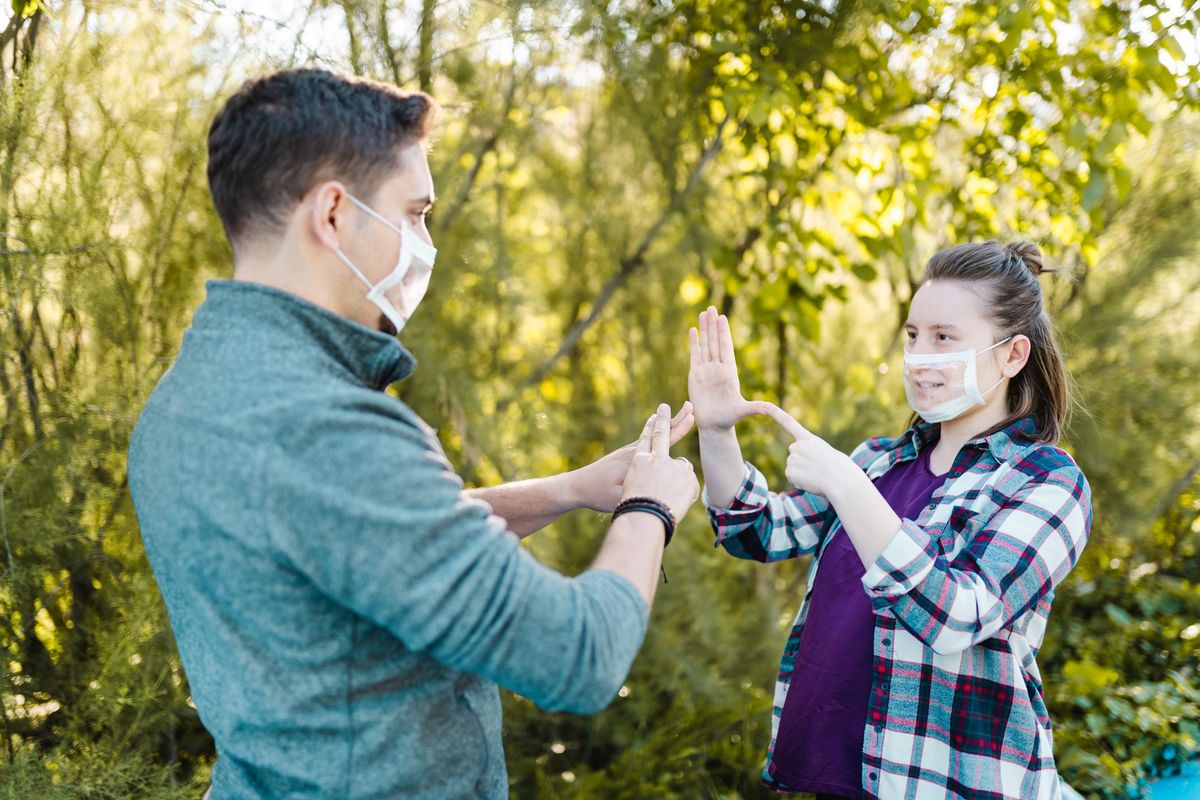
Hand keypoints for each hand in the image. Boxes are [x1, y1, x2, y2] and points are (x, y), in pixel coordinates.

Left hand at [569, 402, 694, 512]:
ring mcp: (628, 452)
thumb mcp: (619, 497)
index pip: (663, 440)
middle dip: (676, 419)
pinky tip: (658, 430)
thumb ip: (639, 490)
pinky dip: (655, 432)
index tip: (691, 415)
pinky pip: (645, 441)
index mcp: (635, 458)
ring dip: (666, 424)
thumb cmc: (597, 494)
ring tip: (678, 414)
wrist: (576, 486)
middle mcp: (633, 451)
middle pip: (660, 432)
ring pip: (652, 435)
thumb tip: (660, 486)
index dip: (678, 428)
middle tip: (689, 405)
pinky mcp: (624, 456)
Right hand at [688, 306, 775, 430]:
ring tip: (703, 313)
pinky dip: (693, 342)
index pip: (726, 348)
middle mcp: (718, 367)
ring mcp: (706, 370)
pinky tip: (693, 330)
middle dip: (713, 325)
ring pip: (705, 345)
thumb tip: (771, 409)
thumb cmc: (729, 418)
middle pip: (715, 342)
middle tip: (712, 308)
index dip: (724, 332)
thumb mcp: (744, 411)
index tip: (723, 317)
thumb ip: (757, 407)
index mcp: (729, 372)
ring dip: (704, 329)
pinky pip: (694, 355)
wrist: (714, 425)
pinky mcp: (695, 375)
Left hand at [759, 403, 858, 498]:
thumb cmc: (841, 468)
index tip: (765, 404)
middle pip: (794, 454)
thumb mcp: (828, 453)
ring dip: (803, 473)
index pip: (788, 422)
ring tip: (817, 475)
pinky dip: (801, 482)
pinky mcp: (789, 472)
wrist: (842, 480)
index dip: (775, 412)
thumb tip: (806, 464)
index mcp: (808, 438)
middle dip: (802, 462)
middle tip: (818, 468)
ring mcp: (792, 458)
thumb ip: (813, 453)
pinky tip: (812, 481)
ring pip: (793, 468)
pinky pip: (792, 479)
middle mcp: (797, 446)